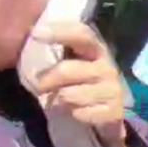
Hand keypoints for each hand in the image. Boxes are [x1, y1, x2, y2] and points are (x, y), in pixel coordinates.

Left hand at [31, 21, 128, 146]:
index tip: (35, 33)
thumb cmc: (83, 84)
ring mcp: (113, 90)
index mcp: (97, 50)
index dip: (60, 32)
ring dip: (57, 100)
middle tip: (38, 87)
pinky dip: (72, 114)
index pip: (82, 35)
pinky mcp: (114, 112)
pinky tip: (76, 112)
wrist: (108, 113)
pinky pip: (79, 113)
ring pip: (68, 95)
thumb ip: (58, 51)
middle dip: (46, 80)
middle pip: (66, 70)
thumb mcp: (73, 63)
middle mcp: (108, 68)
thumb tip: (33, 36)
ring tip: (58, 101)